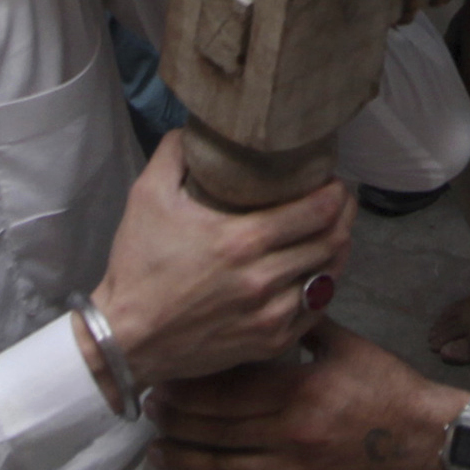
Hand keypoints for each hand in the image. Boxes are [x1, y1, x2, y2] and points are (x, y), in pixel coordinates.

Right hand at [93, 131, 356, 381]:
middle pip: (332, 241)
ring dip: (338, 251)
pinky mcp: (270, 342)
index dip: (335, 193)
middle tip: (342, 202)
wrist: (125, 337)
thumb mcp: (147, 197)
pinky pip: (315, 311)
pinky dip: (323, 287)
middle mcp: (265, 278)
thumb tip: (197, 126)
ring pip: (330, 276)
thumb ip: (175, 153)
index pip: (317, 211)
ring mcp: (271, 315)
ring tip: (336, 233)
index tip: (335, 182)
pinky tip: (319, 273)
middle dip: (344, 216)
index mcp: (242, 239)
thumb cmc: (138, 266)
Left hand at [153, 321, 451, 469]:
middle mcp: (288, 433)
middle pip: (218, 429)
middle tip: (148, 410)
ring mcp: (293, 469)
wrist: (422, 436)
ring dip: (185, 460)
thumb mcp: (348, 346)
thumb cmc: (388, 387)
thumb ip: (306, 326)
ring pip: (226, 469)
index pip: (229, 392)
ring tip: (154, 451)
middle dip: (178, 420)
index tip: (165, 379)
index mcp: (298, 392)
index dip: (191, 389)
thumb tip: (276, 299)